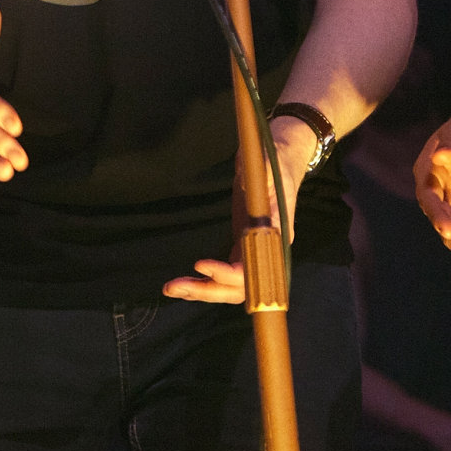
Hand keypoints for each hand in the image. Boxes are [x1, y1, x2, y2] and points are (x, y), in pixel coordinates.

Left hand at [162, 114, 315, 303]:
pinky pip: (226, 275)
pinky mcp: (243, 247)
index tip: (199, 263)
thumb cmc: (272, 160)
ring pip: (232, 287)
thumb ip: (258, 171)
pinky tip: (185, 284)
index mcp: (277, 233)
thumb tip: (246, 175)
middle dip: (209, 290)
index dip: (228, 273)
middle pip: (242, 287)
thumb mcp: (266, 162)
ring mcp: (255, 251)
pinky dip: (206, 281)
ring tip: (172, 288)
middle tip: (175, 285)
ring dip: (203, 291)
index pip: (255, 266)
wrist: (278, 159)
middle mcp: (268, 250)